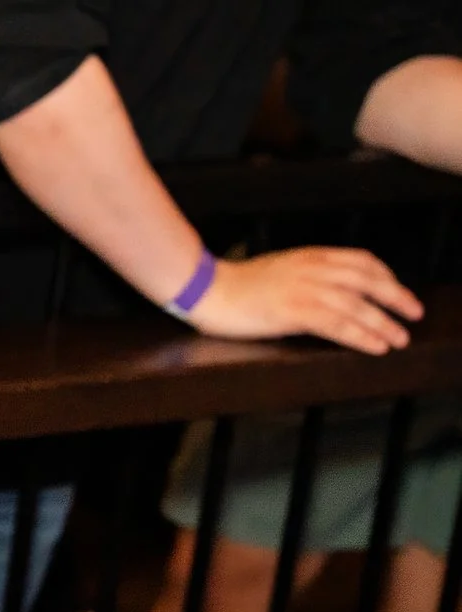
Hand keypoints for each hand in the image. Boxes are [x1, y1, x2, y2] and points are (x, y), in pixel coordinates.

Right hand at [189, 247, 421, 355]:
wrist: (205, 289)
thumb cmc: (235, 285)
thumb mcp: (278, 270)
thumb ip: (305, 273)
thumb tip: (326, 289)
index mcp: (310, 256)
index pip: (361, 261)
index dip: (386, 277)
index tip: (398, 292)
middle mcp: (313, 268)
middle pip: (368, 280)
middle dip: (396, 297)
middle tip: (415, 314)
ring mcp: (304, 289)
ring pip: (357, 305)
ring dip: (384, 322)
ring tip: (399, 338)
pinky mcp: (292, 311)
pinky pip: (337, 324)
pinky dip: (361, 335)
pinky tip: (375, 346)